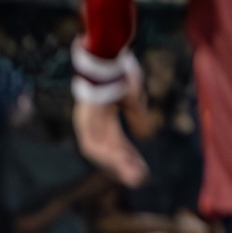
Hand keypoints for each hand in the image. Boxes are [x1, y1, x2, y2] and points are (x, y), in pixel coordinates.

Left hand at [70, 42, 148, 187]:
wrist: (107, 52)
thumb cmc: (119, 72)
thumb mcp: (133, 97)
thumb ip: (136, 116)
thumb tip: (145, 136)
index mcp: (101, 118)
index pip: (114, 144)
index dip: (126, 158)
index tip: (141, 171)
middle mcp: (90, 121)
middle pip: (104, 151)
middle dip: (121, 166)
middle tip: (138, 180)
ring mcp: (86, 118)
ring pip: (98, 149)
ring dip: (116, 164)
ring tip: (133, 175)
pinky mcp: (86, 114)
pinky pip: (94, 139)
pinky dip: (109, 152)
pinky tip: (122, 161)